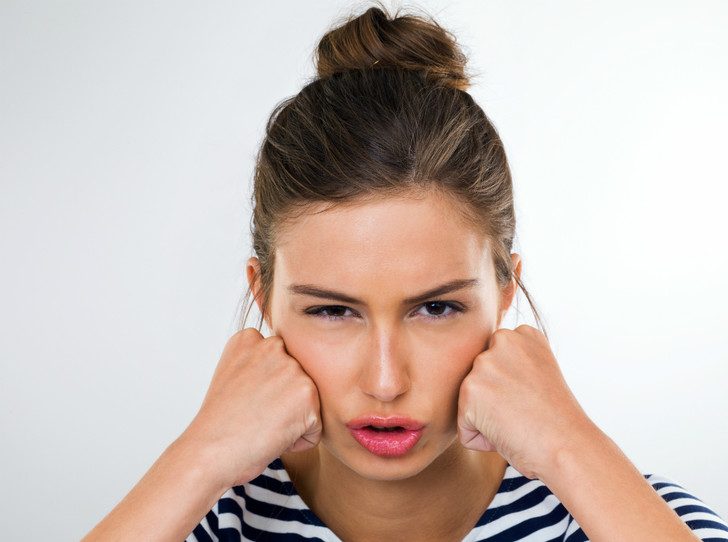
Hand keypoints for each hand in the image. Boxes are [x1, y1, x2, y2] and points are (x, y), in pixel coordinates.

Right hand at [181, 328, 321, 487]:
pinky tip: (273, 436)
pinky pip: (315, 427)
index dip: (265, 390)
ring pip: (308, 403)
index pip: (279, 363)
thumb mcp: (232, 377)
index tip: (244, 400)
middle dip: (283, 402)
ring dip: (292, 421)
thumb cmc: (218, 425)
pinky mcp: (307, 394)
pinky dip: (299, 440)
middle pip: (297, 381)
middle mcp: (273, 346)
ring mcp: (292, 368)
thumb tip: (286, 374)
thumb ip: (260, 366)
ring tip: (262, 425)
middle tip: (254, 414)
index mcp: (250, 339)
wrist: (209, 452)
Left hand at [457, 324, 594, 479]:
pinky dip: (482, 440)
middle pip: (480, 381)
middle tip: (527, 411)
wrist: (567, 446)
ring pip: (470, 403)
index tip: (535, 397)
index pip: (496, 364)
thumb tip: (489, 381)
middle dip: (497, 403)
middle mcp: (503, 340)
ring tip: (519, 421)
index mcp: (523, 335)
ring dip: (489, 420)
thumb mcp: (541, 376)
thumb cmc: (558, 423)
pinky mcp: (471, 389)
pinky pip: (465, 427)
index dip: (514, 390)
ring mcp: (485, 363)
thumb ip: (514, 366)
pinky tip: (508, 434)